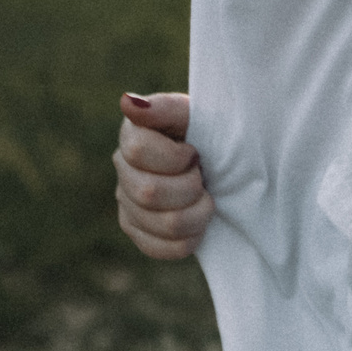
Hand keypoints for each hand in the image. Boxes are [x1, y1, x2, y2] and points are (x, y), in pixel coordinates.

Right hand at [115, 92, 211, 260]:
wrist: (228, 161)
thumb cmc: (215, 131)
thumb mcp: (199, 113)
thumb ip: (165, 108)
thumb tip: (127, 102)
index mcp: (134, 134)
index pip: (136, 151)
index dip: (176, 157)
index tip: (195, 152)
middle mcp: (123, 168)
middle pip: (148, 192)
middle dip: (189, 187)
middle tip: (203, 177)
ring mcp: (127, 202)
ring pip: (162, 224)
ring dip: (197, 214)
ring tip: (206, 198)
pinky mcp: (137, 230)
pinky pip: (160, 248)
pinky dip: (189, 239)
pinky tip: (199, 224)